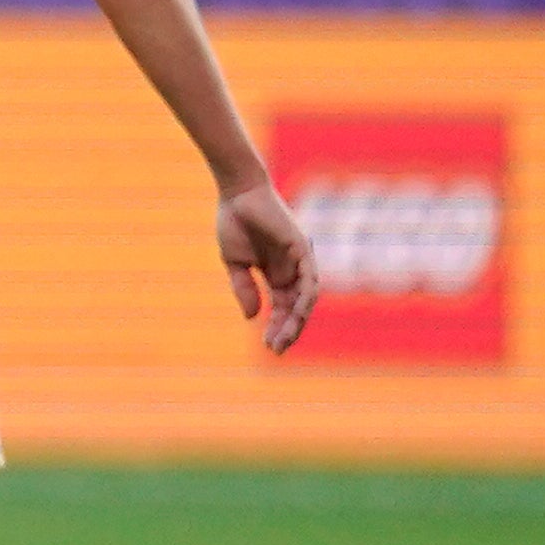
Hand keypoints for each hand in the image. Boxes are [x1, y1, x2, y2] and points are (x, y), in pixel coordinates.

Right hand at [218, 178, 320, 353]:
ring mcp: (300, 261)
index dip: (276, 327)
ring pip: (306, 299)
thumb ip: (244, 289)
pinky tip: (296, 315)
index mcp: (276, 274)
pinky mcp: (303, 250)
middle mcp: (292, 270)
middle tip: (277, 350)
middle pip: (296, 308)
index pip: (282, 308)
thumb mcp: (235, 263)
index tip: (267, 347)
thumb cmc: (234, 223)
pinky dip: (305, 299)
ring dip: (297, 321)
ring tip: (284, 339)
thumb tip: (252, 317)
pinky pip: (310, 280)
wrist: (237, 194)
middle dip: (288, 330)